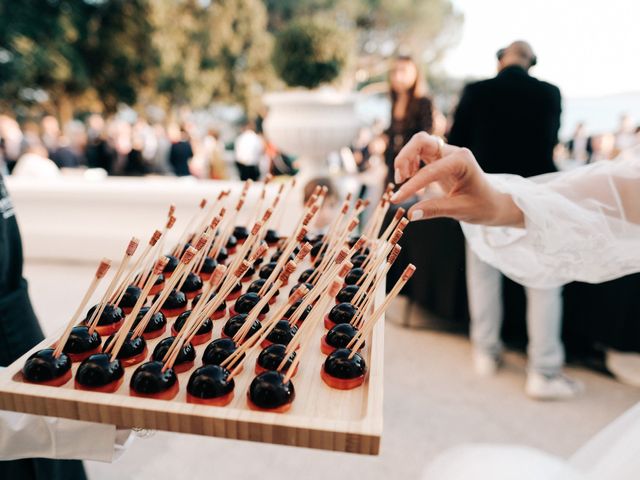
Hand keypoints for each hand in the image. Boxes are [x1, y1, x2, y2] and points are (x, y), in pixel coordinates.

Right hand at [390, 133, 523, 226]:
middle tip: (399, 179)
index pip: (430, 170)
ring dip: (405, 159)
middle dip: (405, 157)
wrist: (493, 202)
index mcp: (462, 161)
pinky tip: (410, 179)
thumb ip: (435, 210)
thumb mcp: (460, 210)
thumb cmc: (482, 205)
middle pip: (421, 141)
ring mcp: (446, 154)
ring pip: (418, 144)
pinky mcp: (440, 159)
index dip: (411, 185)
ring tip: (402, 180)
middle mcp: (453, 153)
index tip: (397, 199)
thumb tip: (410, 214)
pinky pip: (419, 153)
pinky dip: (410, 163)